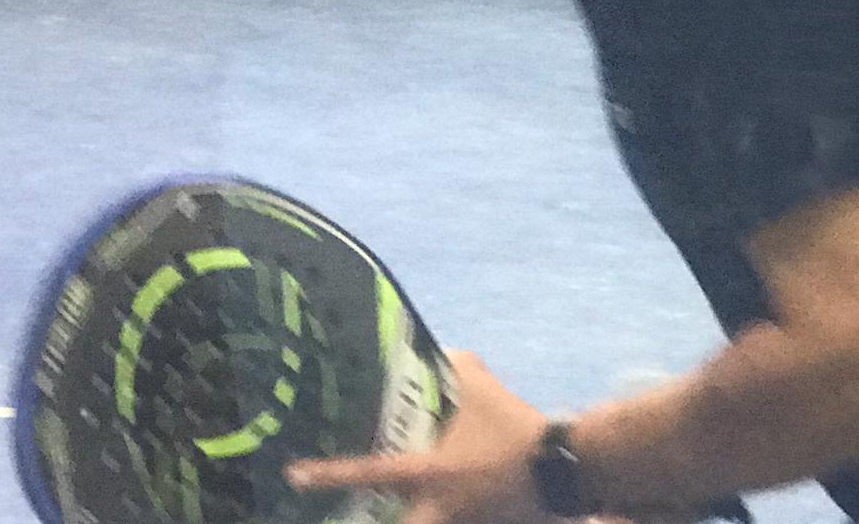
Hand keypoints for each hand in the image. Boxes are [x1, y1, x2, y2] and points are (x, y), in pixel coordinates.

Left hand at [287, 351, 551, 523]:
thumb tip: (444, 352)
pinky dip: (445, 512)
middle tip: (344, 510)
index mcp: (427, 475)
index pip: (367, 473)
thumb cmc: (514, 428)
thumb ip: (455, 366)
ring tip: (403, 499)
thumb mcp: (480, 385)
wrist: (563, 469)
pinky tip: (456, 496)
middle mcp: (437, 512)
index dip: (327, 474)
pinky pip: (455, 522)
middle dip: (366, 517)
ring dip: (410, 513)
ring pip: (423, 522)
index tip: (294, 476)